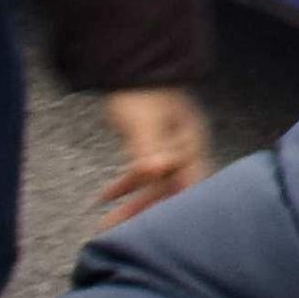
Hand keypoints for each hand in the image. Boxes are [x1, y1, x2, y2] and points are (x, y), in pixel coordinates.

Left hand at [91, 86, 210, 225]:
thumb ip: (148, 148)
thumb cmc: (141, 90)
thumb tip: (156, 172)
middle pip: (174, 191)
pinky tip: (107, 196)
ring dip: (135, 205)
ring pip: (158, 186)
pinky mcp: (156, 149)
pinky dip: (128, 187)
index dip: (177, 209)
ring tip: (107, 222)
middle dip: (149, 214)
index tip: (156, 230)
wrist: (132, 64)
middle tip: (122, 233)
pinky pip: (146, 176)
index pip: (191, 185)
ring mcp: (173, 149)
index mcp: (191, 143)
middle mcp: (187, 149)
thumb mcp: (143, 120)